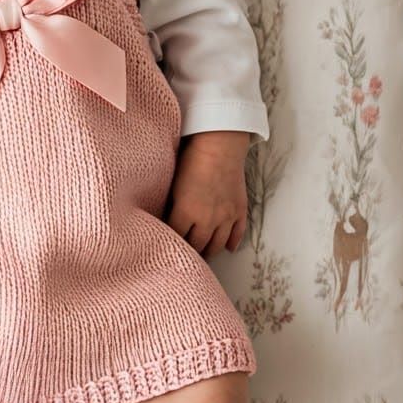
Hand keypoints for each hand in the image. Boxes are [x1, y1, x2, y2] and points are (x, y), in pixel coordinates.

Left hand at [165, 131, 250, 258]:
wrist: (219, 145)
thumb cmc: (191, 158)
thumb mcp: (172, 182)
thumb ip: (170, 204)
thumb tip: (164, 216)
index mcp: (186, 212)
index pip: (175, 237)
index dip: (169, 243)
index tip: (165, 248)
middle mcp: (207, 220)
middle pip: (197, 245)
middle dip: (190, 252)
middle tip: (184, 257)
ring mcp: (226, 217)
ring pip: (217, 244)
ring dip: (209, 251)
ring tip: (203, 255)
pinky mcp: (239, 210)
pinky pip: (237, 233)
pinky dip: (232, 242)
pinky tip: (227, 248)